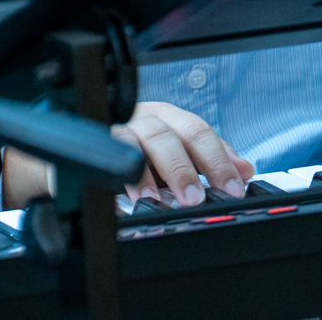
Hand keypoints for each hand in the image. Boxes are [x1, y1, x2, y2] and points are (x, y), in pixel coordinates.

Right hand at [0, 100, 255, 208]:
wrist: (75, 157)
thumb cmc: (131, 155)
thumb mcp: (174, 159)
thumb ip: (207, 160)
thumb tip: (246, 168)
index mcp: (168, 118)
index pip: (198, 130)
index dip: (218, 158)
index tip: (233, 187)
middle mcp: (142, 118)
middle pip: (168, 132)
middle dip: (184, 166)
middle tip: (195, 197)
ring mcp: (114, 129)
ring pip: (133, 140)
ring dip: (146, 173)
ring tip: (155, 202)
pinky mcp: (88, 145)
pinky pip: (100, 156)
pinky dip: (112, 177)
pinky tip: (120, 199)